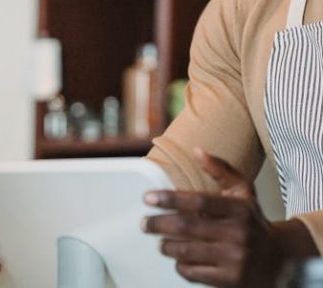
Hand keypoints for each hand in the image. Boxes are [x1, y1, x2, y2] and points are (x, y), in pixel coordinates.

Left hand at [142, 149, 282, 286]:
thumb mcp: (243, 192)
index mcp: (238, 209)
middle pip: (187, 227)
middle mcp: (238, 234)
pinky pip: (194, 273)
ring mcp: (235, 259)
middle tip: (144, 223)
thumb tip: (197, 150)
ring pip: (187, 251)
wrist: (280, 260)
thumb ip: (220, 169)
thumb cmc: (253, 221)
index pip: (198, 201)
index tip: (148, 197)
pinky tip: (177, 258)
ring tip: (159, 240)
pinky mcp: (231, 281)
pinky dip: (180, 265)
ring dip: (166, 245)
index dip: (170, 199)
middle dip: (159, 224)